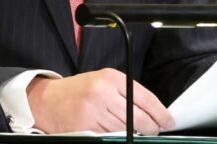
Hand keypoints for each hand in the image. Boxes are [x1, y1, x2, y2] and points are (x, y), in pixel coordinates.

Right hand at [27, 68, 174, 134]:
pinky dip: (119, 137)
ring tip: (136, 133)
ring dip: (135, 134)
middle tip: (155, 130)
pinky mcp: (87, 127)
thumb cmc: (79, 90)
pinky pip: (111, 137)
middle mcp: (103, 93)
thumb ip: (126, 92)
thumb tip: (152, 111)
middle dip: (151, 128)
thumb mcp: (103, 81)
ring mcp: (95, 111)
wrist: (47, 100)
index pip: (145, 98)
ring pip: (126, 130)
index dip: (161, 113)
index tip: (168, 121)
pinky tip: (120, 134)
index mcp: (111, 78)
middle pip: (139, 117)